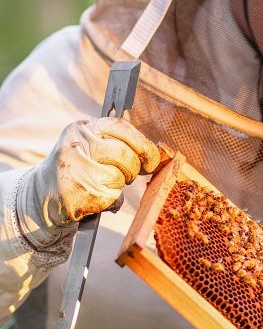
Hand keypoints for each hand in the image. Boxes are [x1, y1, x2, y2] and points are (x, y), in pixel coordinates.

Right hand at [17, 118, 160, 244]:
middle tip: (129, 175)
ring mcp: (77, 171)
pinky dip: (111, 200)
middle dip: (133, 168)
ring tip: (102, 184)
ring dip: (119, 185)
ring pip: (120, 177)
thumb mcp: (87, 146)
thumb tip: (154, 154)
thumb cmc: (75, 169)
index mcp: (81, 129)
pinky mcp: (80, 194)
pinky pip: (113, 197)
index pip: (121, 127)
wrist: (41, 196)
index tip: (152, 158)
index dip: (143, 143)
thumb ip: (114, 142)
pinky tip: (95, 197)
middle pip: (125, 154)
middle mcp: (77, 146)